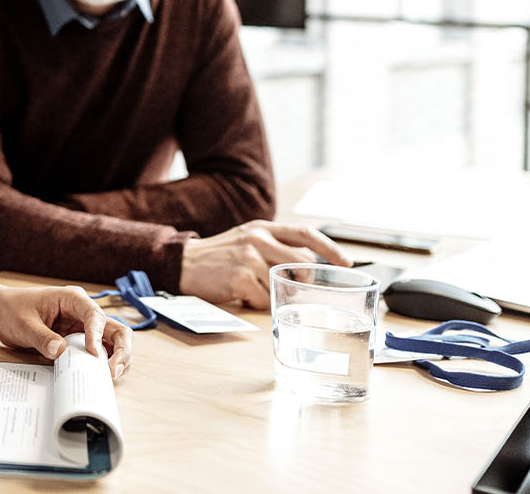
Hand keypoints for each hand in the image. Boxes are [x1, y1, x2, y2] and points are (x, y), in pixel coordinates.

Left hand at [0, 278, 131, 379]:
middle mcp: (83, 312)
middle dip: (121, 350)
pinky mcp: (79, 341)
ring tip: (110, 377)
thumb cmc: (11, 310)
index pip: (94, 316)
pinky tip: (100, 377)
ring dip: (117, 359)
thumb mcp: (23, 324)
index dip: (97, 335)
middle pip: (115, 329)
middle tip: (112, 371)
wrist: (0, 312)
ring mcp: (83, 327)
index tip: (92, 353)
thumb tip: (60, 352)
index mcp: (72, 299)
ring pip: (113, 342)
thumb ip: (42, 338)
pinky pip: (99, 352)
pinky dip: (104, 364)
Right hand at [179, 220, 349, 308]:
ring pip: (283, 284)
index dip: (330, 248)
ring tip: (253, 289)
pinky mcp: (241, 277)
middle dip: (303, 280)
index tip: (346, 262)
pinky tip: (242, 295)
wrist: (183, 263)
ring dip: (273, 293)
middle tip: (293, 289)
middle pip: (302, 263)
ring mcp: (249, 258)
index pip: (305, 233)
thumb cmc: (219, 256)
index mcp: (263, 227)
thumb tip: (308, 267)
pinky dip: (257, 302)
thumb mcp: (247, 240)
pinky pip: (264, 298)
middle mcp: (258, 238)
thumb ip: (275, 246)